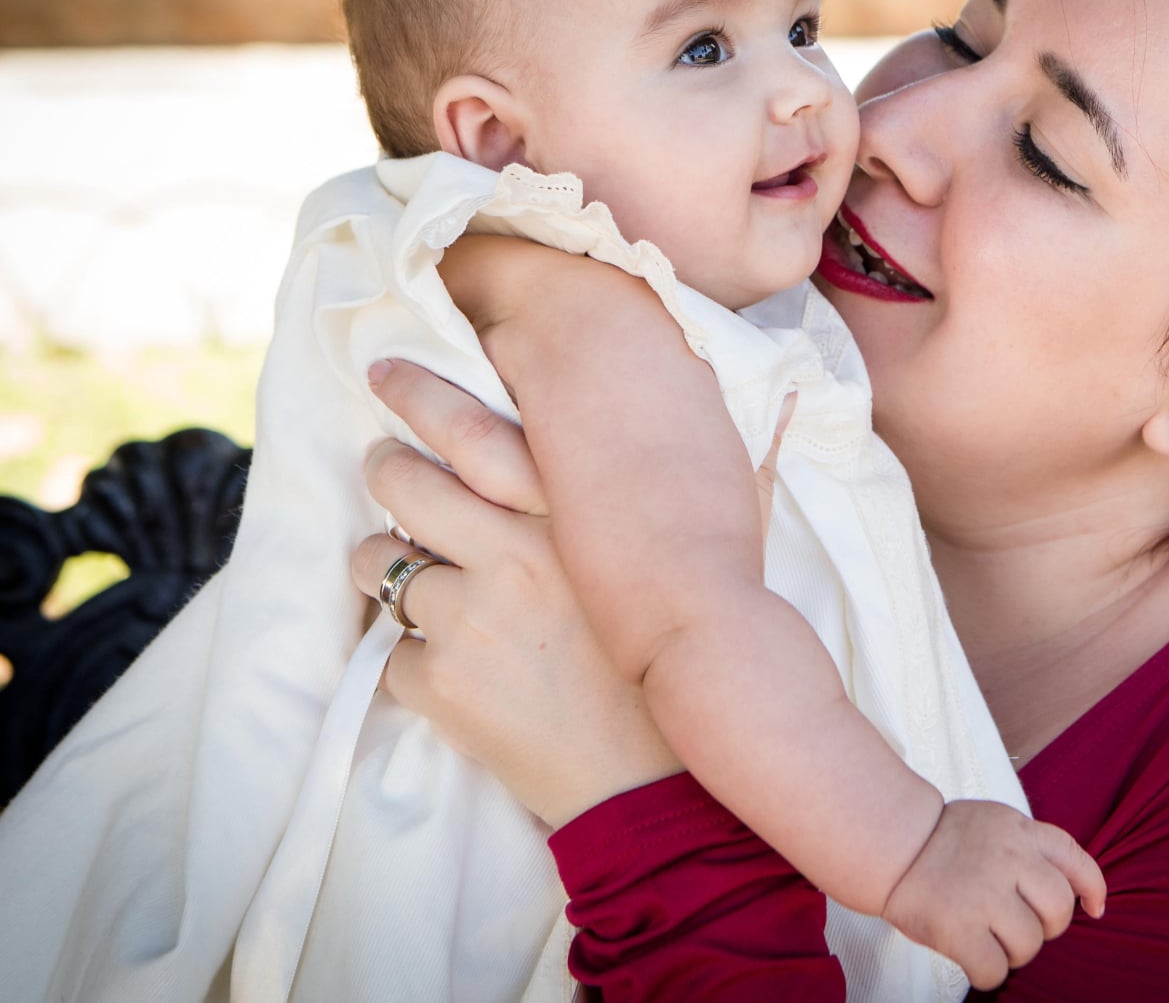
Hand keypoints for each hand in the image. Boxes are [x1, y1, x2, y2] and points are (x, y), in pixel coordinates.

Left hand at [350, 359, 682, 827]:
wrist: (656, 792)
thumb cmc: (686, 666)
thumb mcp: (713, 559)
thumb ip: (726, 476)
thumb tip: (792, 398)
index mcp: (573, 515)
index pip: (470, 428)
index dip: (419, 395)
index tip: (387, 375)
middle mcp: (516, 554)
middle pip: (401, 481)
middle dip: (385, 471)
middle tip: (390, 473)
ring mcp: (471, 620)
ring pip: (376, 563)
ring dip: (386, 571)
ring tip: (416, 584)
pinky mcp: (441, 684)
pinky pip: (390, 653)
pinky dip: (413, 663)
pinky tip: (457, 674)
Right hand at [881, 800, 1107, 990]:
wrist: (890, 844)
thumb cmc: (943, 842)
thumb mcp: (996, 824)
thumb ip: (1031, 850)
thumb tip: (1082, 897)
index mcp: (1020, 831)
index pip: (1075, 859)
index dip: (1092, 888)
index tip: (1094, 908)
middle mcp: (1009, 858)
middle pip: (1059, 911)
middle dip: (1043, 926)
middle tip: (1012, 922)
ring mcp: (984, 893)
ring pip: (1030, 945)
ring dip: (1012, 951)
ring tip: (985, 934)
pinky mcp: (958, 927)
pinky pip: (995, 970)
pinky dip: (986, 971)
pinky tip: (970, 954)